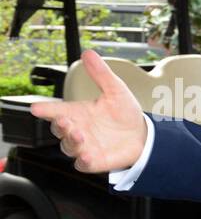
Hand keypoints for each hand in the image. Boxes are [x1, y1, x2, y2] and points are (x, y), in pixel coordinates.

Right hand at [29, 50, 146, 171]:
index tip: (37, 108)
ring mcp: (85, 146)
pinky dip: (84, 161)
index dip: (45, 109)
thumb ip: (101, 74)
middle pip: (59, 129)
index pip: (55, 110)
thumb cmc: (125, 113)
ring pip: (69, 146)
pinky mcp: (95, 160)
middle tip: (65, 121)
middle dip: (59, 126)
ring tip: (80, 134)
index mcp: (78, 112)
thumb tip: (89, 54)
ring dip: (72, 141)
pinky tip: (88, 155)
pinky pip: (83, 164)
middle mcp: (78, 129)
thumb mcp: (115, 90)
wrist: (144, 135)